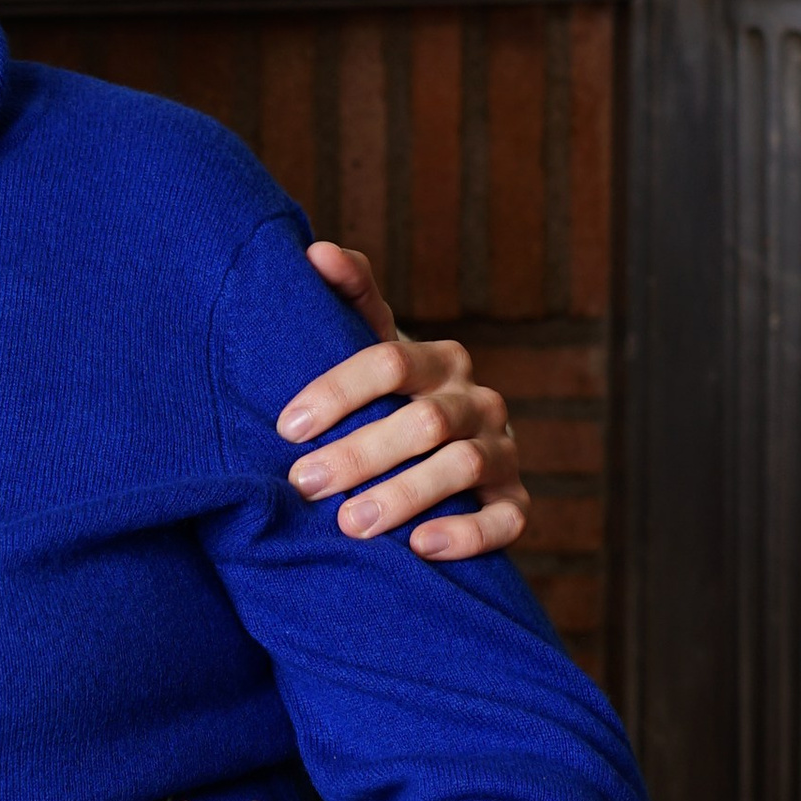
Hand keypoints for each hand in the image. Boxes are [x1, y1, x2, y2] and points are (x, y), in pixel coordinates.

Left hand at [281, 243, 527, 561]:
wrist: (435, 453)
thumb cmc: (383, 398)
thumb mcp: (363, 347)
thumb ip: (346, 300)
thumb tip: (316, 251)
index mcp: (438, 359)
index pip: (390, 361)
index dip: (338, 392)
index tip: (286, 427)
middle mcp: (477, 399)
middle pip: (425, 421)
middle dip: (361, 453)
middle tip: (305, 484)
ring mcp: (501, 450)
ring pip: (463, 467)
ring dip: (405, 495)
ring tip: (350, 525)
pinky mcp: (514, 500)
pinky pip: (507, 520)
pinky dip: (468, 534)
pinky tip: (421, 549)